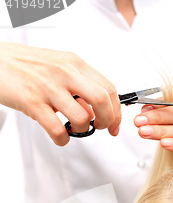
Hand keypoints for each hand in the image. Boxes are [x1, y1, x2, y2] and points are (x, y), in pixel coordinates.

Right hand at [0, 43, 121, 145]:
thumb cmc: (26, 66)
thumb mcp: (59, 68)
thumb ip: (79, 87)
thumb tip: (94, 110)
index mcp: (74, 63)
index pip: (108, 88)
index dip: (116, 111)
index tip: (115, 124)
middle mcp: (64, 73)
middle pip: (102, 100)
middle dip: (107, 121)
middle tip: (101, 128)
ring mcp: (49, 87)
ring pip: (82, 117)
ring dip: (82, 130)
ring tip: (74, 129)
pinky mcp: (33, 101)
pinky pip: (57, 129)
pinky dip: (62, 139)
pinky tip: (59, 136)